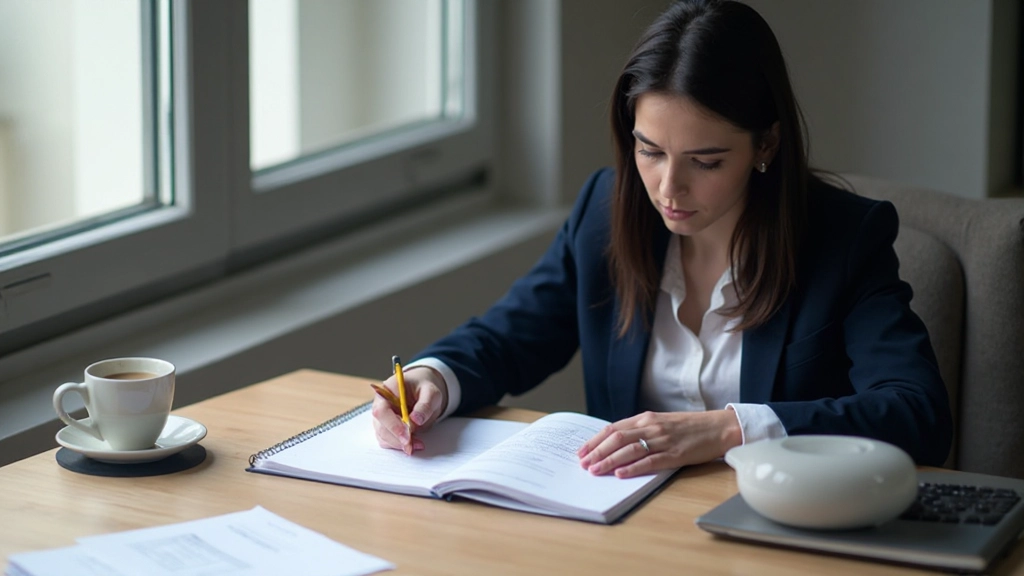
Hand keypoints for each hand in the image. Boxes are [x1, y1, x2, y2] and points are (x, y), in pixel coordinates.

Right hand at [371, 366, 447, 454]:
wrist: (424, 392)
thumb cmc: (425, 389)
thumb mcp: (431, 393)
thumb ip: (425, 405)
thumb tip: (416, 420)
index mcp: (386, 392)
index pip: (381, 411)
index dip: (392, 425)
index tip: (407, 436)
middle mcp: (380, 405)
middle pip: (381, 427)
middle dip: (397, 439)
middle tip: (414, 445)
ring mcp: (382, 418)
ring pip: (383, 437)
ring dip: (399, 444)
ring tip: (418, 444)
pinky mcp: (387, 428)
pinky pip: (388, 441)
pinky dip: (400, 446)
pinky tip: (414, 444)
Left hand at [576, 409, 742, 477]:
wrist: (718, 427)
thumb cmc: (689, 427)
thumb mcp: (661, 422)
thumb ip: (640, 430)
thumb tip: (616, 443)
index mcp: (646, 418)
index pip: (613, 429)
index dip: (595, 440)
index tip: (581, 451)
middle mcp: (651, 427)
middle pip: (616, 438)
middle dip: (596, 452)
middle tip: (583, 464)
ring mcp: (663, 440)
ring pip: (629, 450)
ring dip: (609, 461)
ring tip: (595, 471)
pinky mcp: (675, 454)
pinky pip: (650, 461)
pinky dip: (633, 468)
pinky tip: (621, 474)